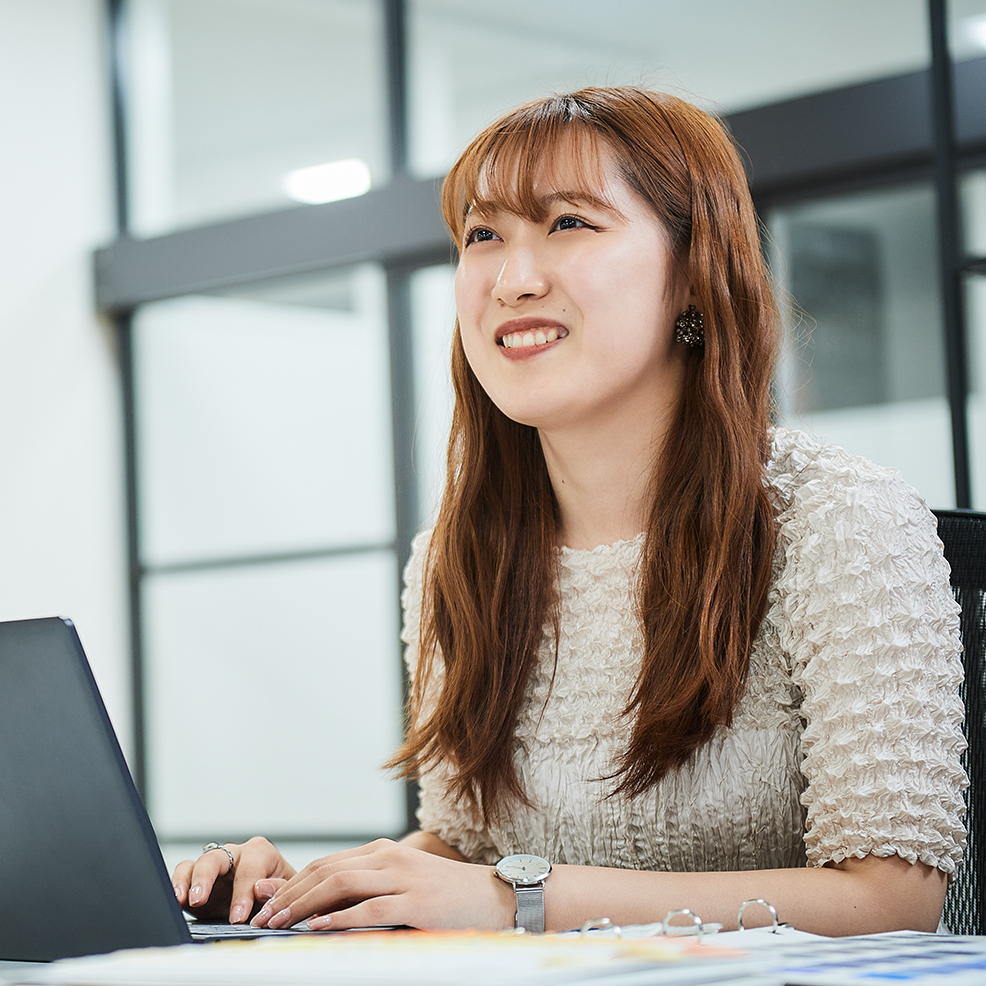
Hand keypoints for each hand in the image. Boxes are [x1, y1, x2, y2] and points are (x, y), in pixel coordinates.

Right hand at [171, 837, 296, 923]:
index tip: (238, 917)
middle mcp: (235, 854)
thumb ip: (279, 888)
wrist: (269, 904)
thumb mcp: (287, 891)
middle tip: (200, 900)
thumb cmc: (279, 893)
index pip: (249, 870)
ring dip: (187, 881)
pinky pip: (183, 874)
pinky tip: (176, 900)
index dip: (243, 893)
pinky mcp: (198, 882)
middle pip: (216, 858)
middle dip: (206, 878)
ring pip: (196, 864)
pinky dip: (177, 885)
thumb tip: (261, 888)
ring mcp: (215, 867)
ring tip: (183, 899)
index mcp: (260, 853)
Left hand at [249, 838, 515, 931]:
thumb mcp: (402, 885)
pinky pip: (369, 908)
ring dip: (304, 906)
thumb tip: (322, 912)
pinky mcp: (415, 900)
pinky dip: (340, 918)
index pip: (326, 863)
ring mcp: (401, 877)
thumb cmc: (446, 896)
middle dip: (288, 895)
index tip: (265, 904)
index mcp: (382, 851)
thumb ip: (366, 891)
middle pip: (326, 870)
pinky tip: (319, 929)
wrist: (494, 896)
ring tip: (279, 924)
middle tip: (261, 918)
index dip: (292, 883)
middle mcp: (388, 857)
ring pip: (340, 885)